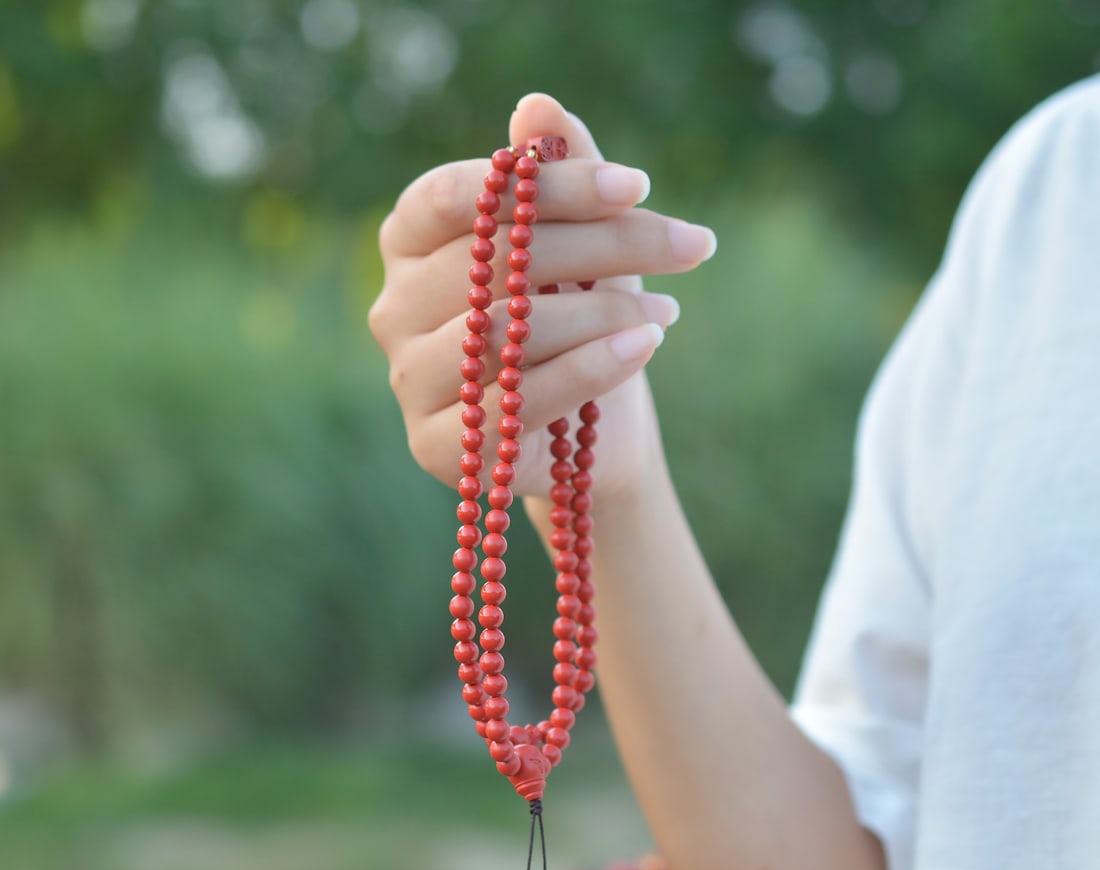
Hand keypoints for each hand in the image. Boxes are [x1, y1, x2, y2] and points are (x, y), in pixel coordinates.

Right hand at [369, 92, 716, 501]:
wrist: (587, 436)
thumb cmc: (577, 323)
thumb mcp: (580, 248)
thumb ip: (557, 179)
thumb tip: (536, 103)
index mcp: (411, 244)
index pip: (460, 197)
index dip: (549, 185)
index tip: (638, 185)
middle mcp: (393, 308)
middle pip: (492, 263)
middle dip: (602, 247)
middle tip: (688, 246)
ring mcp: (408, 381)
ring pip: (501, 332)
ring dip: (599, 314)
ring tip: (664, 310)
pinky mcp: (434, 446)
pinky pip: (514, 401)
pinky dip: (590, 368)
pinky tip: (645, 345)